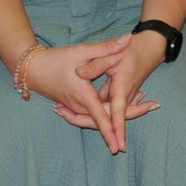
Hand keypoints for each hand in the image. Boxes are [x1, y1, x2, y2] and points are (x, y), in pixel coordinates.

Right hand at [24, 35, 160, 153]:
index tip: (119, 145)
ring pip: (100, 117)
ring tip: (145, 101)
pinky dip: (110, 109)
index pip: (101, 117)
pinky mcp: (76, 104)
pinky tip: (127, 99)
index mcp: (83, 95)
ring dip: (121, 112)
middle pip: (105, 119)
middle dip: (128, 117)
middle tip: (152, 105)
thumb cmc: (56, 59)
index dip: (111, 131)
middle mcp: (80, 105)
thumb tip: (127, 39)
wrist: (33, 68)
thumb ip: (106, 47)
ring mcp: (77, 106)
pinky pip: (95, 112)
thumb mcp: (83, 50)